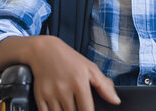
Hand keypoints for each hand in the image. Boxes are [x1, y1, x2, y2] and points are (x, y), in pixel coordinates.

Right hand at [0, 35, 119, 110]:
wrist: (44, 51)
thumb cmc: (70, 59)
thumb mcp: (90, 68)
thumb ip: (104, 86)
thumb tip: (116, 101)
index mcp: (79, 83)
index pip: (87, 110)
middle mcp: (64, 90)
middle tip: (78, 106)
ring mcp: (51, 94)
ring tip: (70, 106)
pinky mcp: (39, 97)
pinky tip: (59, 108)